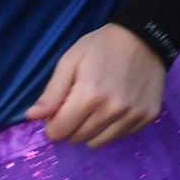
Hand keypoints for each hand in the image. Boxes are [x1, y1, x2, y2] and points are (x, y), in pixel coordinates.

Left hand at [25, 24, 166, 147]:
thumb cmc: (102, 46)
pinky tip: (117, 106)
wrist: (145, 37)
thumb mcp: (70, 61)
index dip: (54, 122)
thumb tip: (31, 117)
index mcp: (89, 95)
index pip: (58, 133)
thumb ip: (51, 93)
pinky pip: (120, 136)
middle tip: (79, 104)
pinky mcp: (147, 117)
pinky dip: (113, 126)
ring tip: (98, 106)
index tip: (61, 107)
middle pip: (77, 139)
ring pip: (98, 142)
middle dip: (72, 125)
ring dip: (91, 129)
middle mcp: (112, 110)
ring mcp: (133, 115)